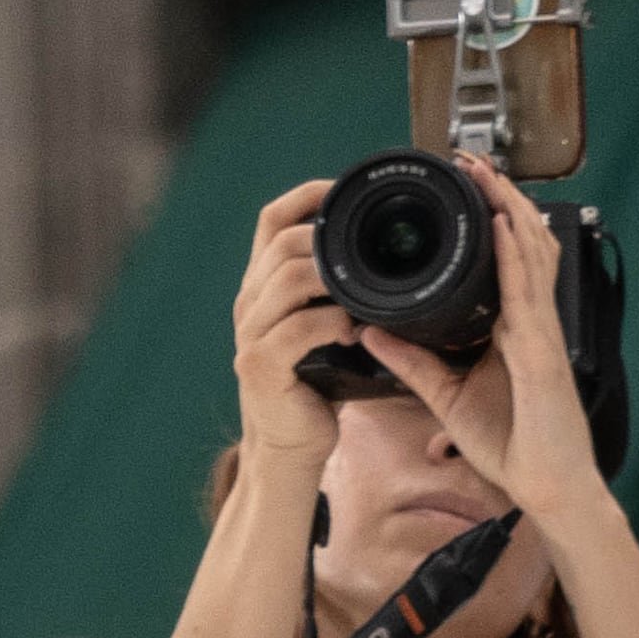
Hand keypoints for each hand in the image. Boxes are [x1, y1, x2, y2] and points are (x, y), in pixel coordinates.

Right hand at [231, 179, 357, 468]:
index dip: (308, 196)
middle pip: (282, 242)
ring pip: (287, 278)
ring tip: (365, 291)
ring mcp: (250, 332)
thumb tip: (388, 256)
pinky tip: (354, 330)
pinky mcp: (261, 365)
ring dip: (333, 278)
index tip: (347, 191)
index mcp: (262, 285)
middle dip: (328, 237)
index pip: (271, 219)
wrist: (290, 446)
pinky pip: (297, 328)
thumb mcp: (321, 327)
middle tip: (371, 248)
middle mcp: (249, 301)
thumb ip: (336, 292)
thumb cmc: (317, 384)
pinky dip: (331, 322)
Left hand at [361, 159, 608, 525]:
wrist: (548, 491)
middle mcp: (531, 322)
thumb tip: (368, 331)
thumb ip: (411, 361)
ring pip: (531, 257)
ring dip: (509, 210)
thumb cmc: (512, 444)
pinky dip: (517, 257)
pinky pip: (528, 295)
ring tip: (487, 173)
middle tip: (473, 160)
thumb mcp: (447, 395)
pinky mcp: (542, 353)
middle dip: (501, 199)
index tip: (464, 184)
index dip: (492, 219)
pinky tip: (505, 226)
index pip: (507, 260)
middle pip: (523, 245)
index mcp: (513, 329)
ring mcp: (541, 333)